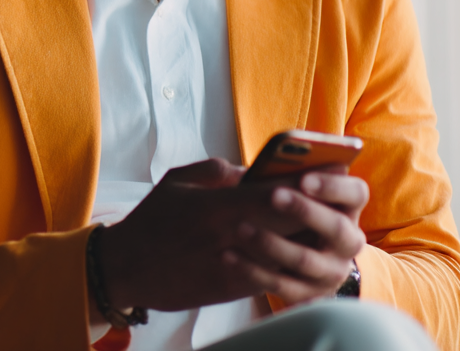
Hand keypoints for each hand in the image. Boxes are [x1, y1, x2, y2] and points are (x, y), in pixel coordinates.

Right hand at [98, 160, 367, 312]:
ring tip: (326, 233)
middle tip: (333, 204)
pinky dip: (290, 269)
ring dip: (308, 242)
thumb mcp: (178, 182)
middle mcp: (230, 233)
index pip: (274, 191)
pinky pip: (272, 277)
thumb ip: (217, 171)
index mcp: (217, 204)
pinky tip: (302, 262)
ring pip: (286, 252)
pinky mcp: (230, 288)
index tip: (324, 176)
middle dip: (314, 211)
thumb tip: (252, 171)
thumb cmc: (151, 221)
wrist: (125, 268)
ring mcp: (233, 263)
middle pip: (288, 222)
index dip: (304, 184)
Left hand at [224, 168, 368, 304]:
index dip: (333, 185)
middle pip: (337, 227)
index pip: (356, 193)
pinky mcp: (311, 295)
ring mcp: (333, 271)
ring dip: (271, 243)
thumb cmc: (278, 212)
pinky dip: (253, 271)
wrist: (278, 257)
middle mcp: (348, 241)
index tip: (303, 178)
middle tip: (273, 195)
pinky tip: (228, 256)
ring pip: (306, 259)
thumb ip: (267, 177)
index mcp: (345, 208)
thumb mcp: (279, 190)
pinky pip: (283, 286)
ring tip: (240, 228)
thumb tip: (232, 170)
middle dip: (304, 210)